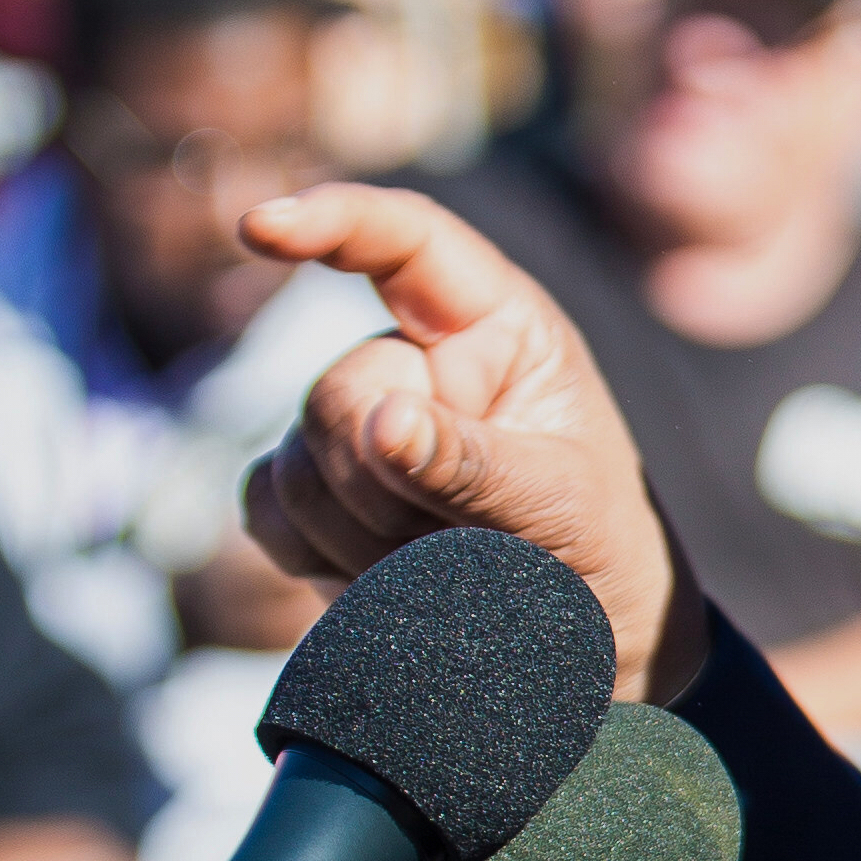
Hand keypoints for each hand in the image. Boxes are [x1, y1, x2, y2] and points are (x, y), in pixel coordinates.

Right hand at [239, 184, 705, 700]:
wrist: (586, 640)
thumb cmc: (600, 545)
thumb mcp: (563, 502)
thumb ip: (475, 463)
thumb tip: (381, 423)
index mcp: (498, 325)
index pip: (406, 241)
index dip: (331, 221)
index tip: (260, 228)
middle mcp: (420, 357)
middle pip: (338, 390)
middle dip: (384, 477)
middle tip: (462, 537)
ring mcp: (360, 422)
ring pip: (298, 462)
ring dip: (363, 532)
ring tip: (447, 563)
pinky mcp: (316, 491)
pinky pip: (268, 508)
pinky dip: (317, 553)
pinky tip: (383, 577)